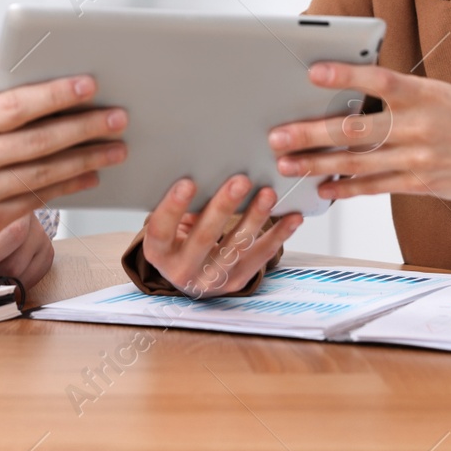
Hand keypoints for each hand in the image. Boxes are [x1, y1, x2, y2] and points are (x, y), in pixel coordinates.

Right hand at [0, 57, 126, 262]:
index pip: (13, 107)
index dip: (53, 95)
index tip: (87, 85)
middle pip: (37, 142)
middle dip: (83, 128)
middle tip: (117, 117)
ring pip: (43, 174)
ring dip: (85, 159)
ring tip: (116, 147)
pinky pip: (38, 199)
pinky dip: (68, 186)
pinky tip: (91, 174)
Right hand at [140, 174, 302, 297]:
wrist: (188, 277)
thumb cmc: (177, 239)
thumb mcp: (168, 225)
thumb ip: (182, 206)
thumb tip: (206, 169)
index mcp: (158, 253)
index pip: (161, 230)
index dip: (173, 207)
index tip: (188, 182)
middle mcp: (182, 270)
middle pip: (204, 237)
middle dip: (224, 207)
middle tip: (241, 181)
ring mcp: (211, 279)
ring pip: (236, 247)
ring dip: (255, 218)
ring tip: (269, 194)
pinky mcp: (237, 281)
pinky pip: (260, 256)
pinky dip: (279, 236)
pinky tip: (292, 217)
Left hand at [269, 62, 450, 230]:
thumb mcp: (443, 93)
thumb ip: (403, 95)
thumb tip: (356, 91)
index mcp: (425, 94)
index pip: (379, 79)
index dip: (345, 75)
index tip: (312, 72)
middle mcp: (420, 125)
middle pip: (356, 127)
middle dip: (311, 132)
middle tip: (277, 134)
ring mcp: (419, 158)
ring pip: (357, 161)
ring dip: (317, 164)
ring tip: (287, 163)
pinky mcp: (421, 183)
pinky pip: (375, 186)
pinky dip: (346, 188)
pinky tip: (323, 187)